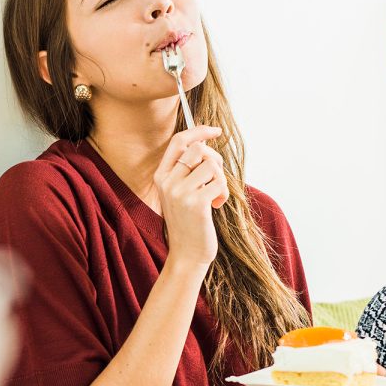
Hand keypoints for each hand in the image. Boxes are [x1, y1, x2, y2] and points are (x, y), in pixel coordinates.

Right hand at [154, 125, 229, 270]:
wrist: (186, 254)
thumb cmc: (188, 222)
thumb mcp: (179, 193)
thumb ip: (186, 171)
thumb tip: (205, 144)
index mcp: (161, 176)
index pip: (178, 141)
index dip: (198, 131)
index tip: (215, 131)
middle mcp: (167, 182)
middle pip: (199, 149)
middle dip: (215, 159)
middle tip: (216, 177)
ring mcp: (180, 192)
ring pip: (212, 165)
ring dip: (221, 179)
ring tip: (215, 195)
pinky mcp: (196, 203)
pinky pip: (219, 182)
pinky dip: (224, 193)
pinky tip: (217, 205)